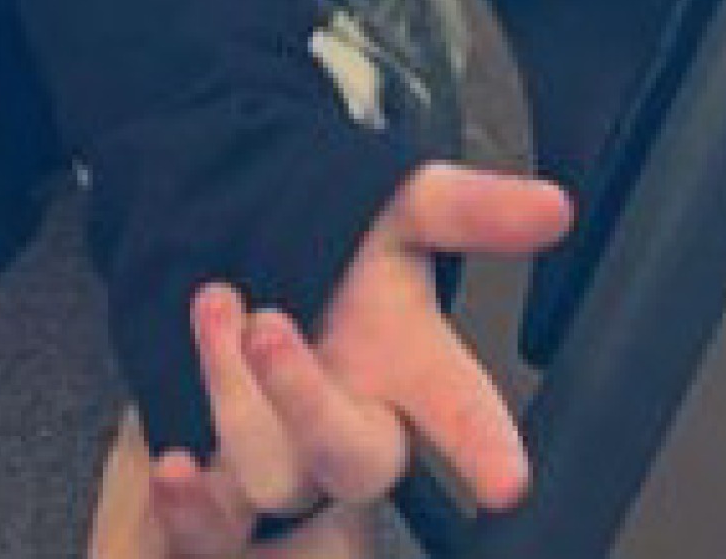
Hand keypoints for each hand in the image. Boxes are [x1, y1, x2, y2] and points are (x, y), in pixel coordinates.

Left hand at [135, 158, 573, 556]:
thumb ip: (472, 208)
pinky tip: (171, 463)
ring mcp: (290, 452)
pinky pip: (214, 521)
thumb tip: (554, 206)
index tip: (506, 480)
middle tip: (269, 324)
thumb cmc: (333, 232)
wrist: (234, 223)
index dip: (485, 447)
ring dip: (234, 399)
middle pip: (355, 458)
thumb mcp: (399, 203)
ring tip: (214, 302)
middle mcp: (357, 423)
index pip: (464, 414)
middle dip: (307, 399)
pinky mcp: (227, 473)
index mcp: (411, 370)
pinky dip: (192, 504)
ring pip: (273, 476)